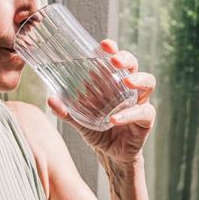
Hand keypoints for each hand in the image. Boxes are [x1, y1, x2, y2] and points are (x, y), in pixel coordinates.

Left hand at [47, 39, 156, 164]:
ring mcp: (140, 103)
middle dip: (126, 59)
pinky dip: (128, 115)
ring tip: (127, 81)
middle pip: (135, 65)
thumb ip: (67, 111)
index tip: (103, 44)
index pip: (115, 59)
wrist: (111, 155)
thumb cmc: (99, 131)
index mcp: (114, 82)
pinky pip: (142, 113)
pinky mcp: (145, 121)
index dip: (112, 49)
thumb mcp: (80, 120)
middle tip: (115, 60)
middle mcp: (130, 88)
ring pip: (148, 83)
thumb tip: (50, 99)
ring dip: (138, 79)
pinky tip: (114, 119)